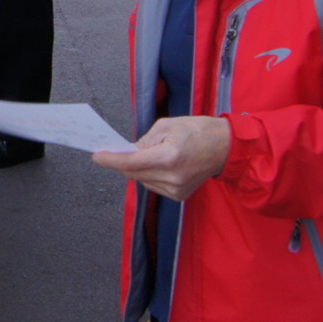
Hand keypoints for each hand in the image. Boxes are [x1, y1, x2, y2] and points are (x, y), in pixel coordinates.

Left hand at [91, 115, 232, 202]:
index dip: (111, 160)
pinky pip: (153, 186)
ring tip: (151, 154)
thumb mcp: (167, 126)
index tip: (97, 156)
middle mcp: (172, 178)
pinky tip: (159, 165)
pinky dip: (149, 175)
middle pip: (134, 173)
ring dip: (138, 169)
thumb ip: (144, 141)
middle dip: (123, 162)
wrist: (225, 148)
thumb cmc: (198, 131)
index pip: (131, 162)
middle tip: (117, 150)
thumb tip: (128, 152)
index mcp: (168, 157)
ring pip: (142, 181)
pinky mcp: (179, 196)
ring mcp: (176, 190)